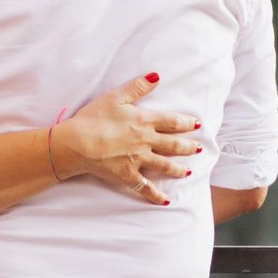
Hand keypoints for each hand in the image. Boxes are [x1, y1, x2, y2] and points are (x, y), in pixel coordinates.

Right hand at [49, 75, 203, 205]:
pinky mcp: (128, 175)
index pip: (172, 122)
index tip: (197, 125)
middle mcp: (146, 141)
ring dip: (179, 169)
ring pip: (165, 165)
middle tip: (199, 148)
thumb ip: (137, 87)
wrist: (78, 143)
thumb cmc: (94, 118)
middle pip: (173, 145)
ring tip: (188, 171)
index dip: (187, 123)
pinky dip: (156, 195)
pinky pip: (145, 187)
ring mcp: (138, 160)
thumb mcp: (115, 96)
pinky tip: (165, 200)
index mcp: (144, 121)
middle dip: (189, 146)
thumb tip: (156, 76)